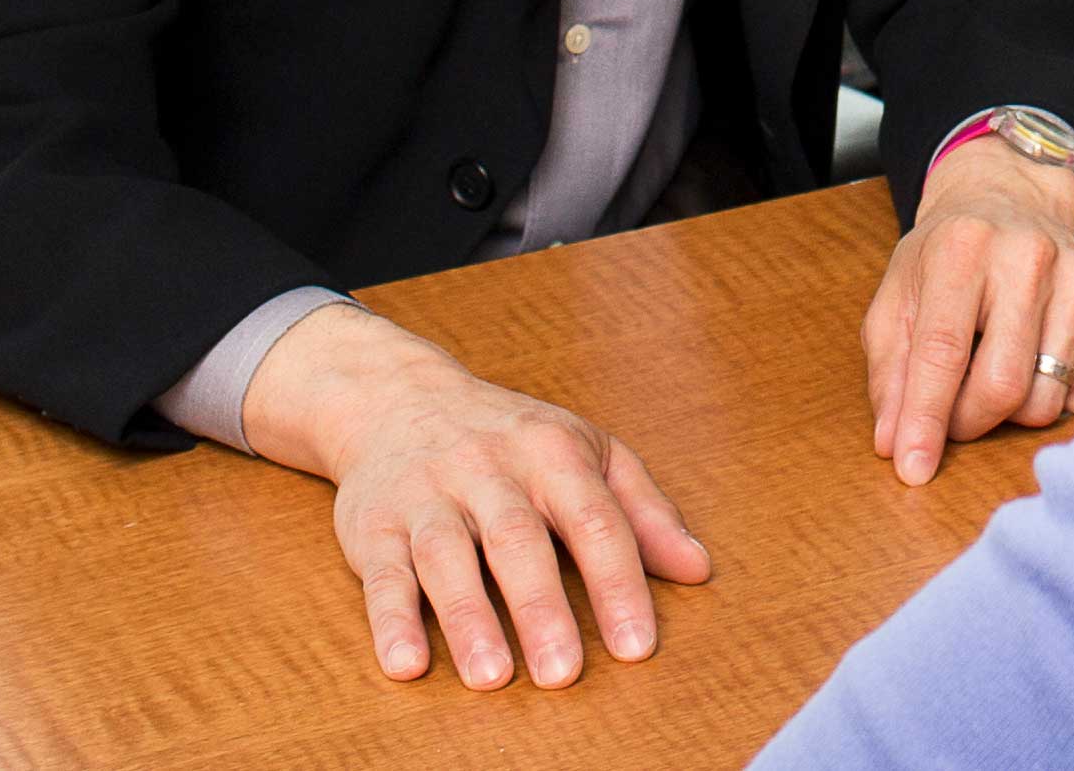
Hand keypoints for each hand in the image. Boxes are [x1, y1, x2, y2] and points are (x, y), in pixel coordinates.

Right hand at [241, 303, 714, 688]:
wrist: (395, 396)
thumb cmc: (510, 438)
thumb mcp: (588, 453)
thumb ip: (644, 512)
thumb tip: (698, 569)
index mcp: (552, 454)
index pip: (594, 520)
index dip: (618, 584)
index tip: (636, 646)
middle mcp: (488, 471)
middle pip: (518, 541)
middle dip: (541, 609)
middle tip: (564, 674)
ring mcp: (427, 496)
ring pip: (448, 556)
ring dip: (468, 618)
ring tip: (492, 677)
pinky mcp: (374, 526)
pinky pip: (382, 574)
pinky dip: (390, 621)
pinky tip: (405, 664)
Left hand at [858, 135, 1073, 482]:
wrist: (1009, 201)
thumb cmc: (945, 260)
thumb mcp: (897, 302)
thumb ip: (890, 373)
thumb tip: (895, 443)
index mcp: (961, 248)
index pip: (943, 351)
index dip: (927, 419)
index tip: (913, 469)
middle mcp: (1027, 254)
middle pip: (1003, 385)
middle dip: (970, 421)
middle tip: (953, 414)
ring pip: (1047, 398)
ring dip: (1012, 410)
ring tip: (996, 369)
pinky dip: (1055, 394)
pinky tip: (1037, 356)